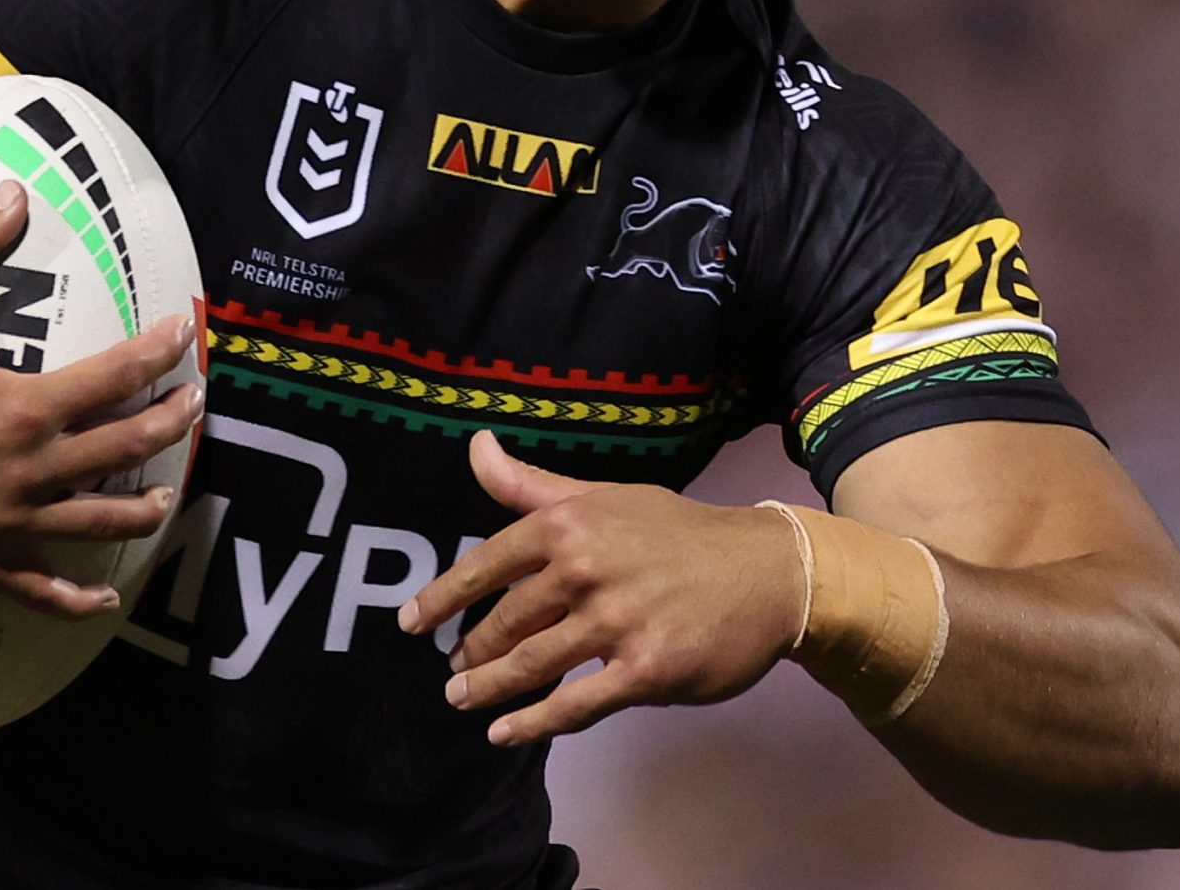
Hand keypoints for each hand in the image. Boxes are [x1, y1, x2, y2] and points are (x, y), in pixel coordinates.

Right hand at [0, 180, 202, 620]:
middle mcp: (25, 471)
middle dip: (171, 423)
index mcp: (20, 407)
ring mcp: (1, 523)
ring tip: (168, 498)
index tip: (185, 334)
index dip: (160, 351)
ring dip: (141, 510)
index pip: (117, 376)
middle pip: (124, 448)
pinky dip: (74, 597)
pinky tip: (102, 599)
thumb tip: (11, 190)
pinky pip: (35, 588)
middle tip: (196, 404)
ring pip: (95, 522)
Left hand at [396, 430, 805, 745]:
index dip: (442, 597)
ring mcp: (616, 623)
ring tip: (463, 700)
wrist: (768, 572)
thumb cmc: (679, 534)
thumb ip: (533, 485)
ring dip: (489, 690)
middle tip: (453, 671)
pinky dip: (533, 723)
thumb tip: (475, 446)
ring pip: (532, 667)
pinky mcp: (645, 671)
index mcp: (571, 523)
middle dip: (472, 651)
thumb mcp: (606, 496)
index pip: (488, 564)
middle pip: (506, 622)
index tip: (410, 622)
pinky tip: (506, 732)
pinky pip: (574, 706)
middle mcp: (586, 569)